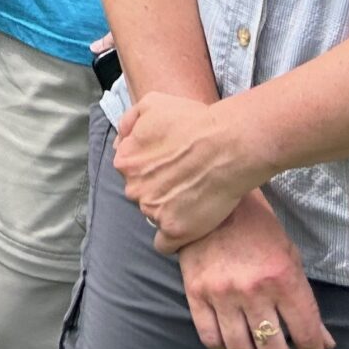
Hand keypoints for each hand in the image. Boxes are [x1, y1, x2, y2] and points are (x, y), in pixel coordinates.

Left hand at [115, 91, 262, 250]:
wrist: (228, 145)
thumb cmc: (194, 121)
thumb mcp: (151, 103)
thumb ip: (128, 121)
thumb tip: (120, 142)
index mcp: (125, 161)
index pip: (129, 171)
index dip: (150, 167)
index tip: (169, 164)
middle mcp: (134, 189)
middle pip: (140, 194)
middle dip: (157, 188)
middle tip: (183, 179)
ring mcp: (153, 212)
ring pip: (154, 215)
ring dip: (168, 209)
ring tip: (193, 195)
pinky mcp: (175, 230)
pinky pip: (164, 244)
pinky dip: (173, 237)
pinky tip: (187, 224)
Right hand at [174, 194, 332, 348]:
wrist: (212, 201)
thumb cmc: (258, 229)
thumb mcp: (290, 259)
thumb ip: (306, 303)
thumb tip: (325, 343)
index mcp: (283, 279)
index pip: (305, 336)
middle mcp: (253, 290)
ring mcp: (222, 293)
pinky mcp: (196, 293)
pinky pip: (211, 339)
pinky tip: (233, 348)